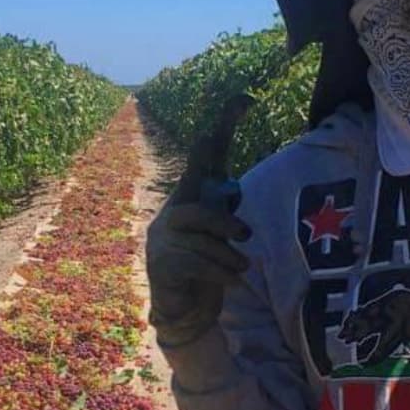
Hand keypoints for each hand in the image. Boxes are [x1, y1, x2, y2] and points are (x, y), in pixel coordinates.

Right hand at [145, 97, 254, 348]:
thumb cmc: (204, 265)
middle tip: (246, 236)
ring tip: (241, 267)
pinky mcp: (162, 265)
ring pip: (200, 240)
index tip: (242, 101)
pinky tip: (231, 282)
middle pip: (198, 209)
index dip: (219, 134)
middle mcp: (171, 215)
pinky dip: (219, 273)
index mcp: (188, 200)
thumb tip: (234, 191)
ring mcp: (162, 240)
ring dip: (226, 256)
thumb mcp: (219, 235)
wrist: (184, 308)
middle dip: (223, 222)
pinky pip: (196, 263)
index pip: (202, 162)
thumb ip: (224, 212)